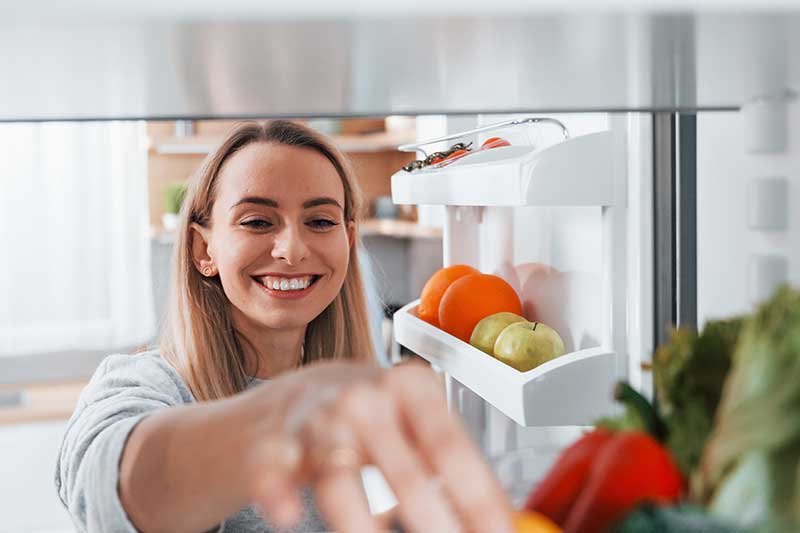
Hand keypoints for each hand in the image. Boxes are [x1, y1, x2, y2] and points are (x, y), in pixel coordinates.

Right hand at [239, 361, 514, 532]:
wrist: (298, 395)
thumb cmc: (371, 414)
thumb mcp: (415, 421)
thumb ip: (453, 463)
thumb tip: (506, 518)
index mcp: (409, 387)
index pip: (452, 450)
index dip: (479, 502)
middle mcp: (363, 397)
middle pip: (405, 473)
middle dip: (435, 523)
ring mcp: (315, 419)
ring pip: (341, 479)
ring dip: (363, 525)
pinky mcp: (272, 443)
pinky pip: (273, 473)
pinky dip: (279, 494)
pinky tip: (288, 513)